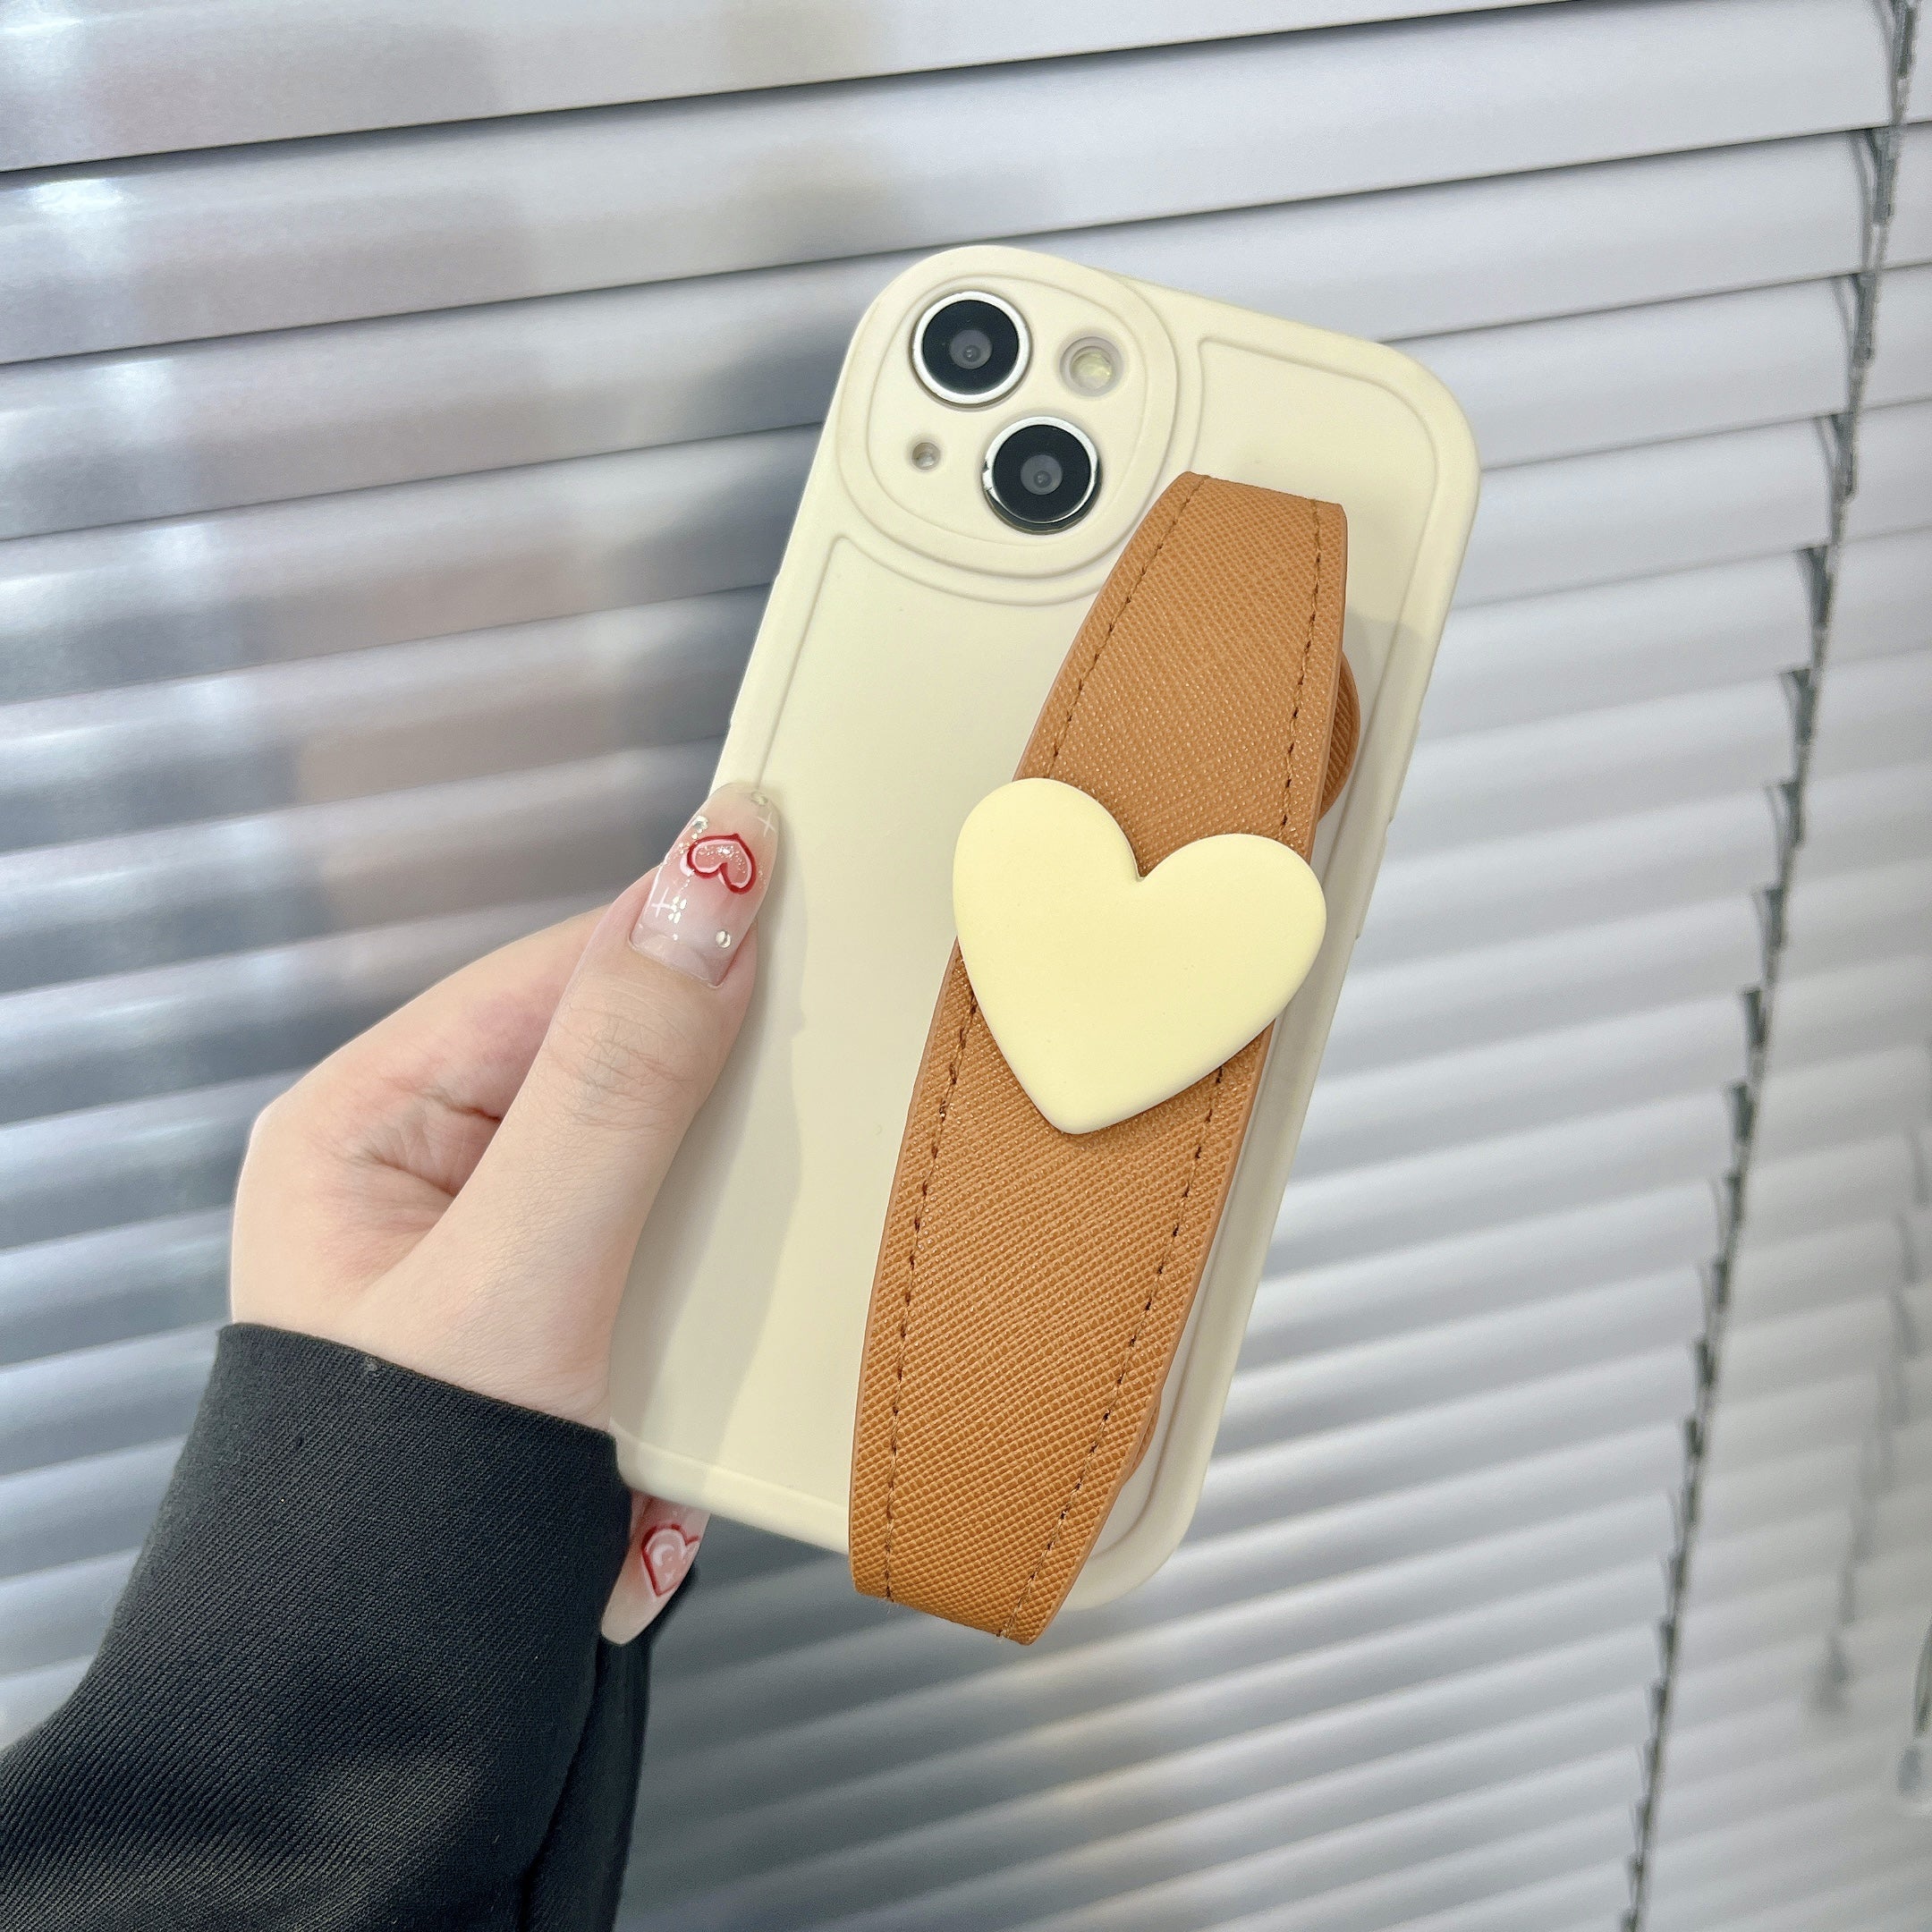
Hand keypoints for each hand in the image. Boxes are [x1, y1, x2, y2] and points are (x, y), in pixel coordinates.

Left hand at [230, 782, 778, 1639]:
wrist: (398, 1720)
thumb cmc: (396, 1508)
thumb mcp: (521, 1271)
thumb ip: (620, 1082)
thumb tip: (706, 892)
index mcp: (367, 1124)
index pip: (557, 975)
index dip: (681, 931)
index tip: (800, 879)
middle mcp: (431, 1176)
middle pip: (619, 1058)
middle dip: (720, 1077)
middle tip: (822, 1061)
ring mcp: (507, 1254)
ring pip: (663, 1156)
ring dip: (732, 1194)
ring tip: (773, 1220)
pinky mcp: (572, 1323)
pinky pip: (676, 1248)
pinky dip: (725, 1280)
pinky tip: (735, 1316)